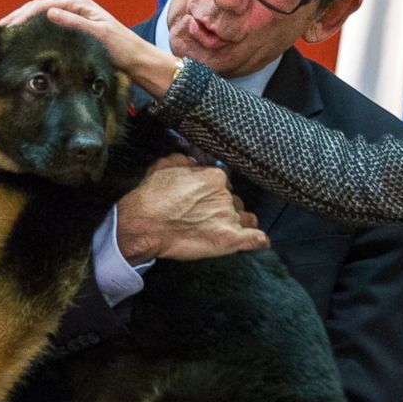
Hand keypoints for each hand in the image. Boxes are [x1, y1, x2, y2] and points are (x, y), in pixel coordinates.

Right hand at [0, 0, 177, 96]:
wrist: (137, 60)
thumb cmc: (122, 48)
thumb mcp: (99, 35)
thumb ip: (75, 23)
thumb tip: (49, 12)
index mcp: (78, 2)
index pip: (42, 5)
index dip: (22, 16)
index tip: (7, 28)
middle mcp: (73, 5)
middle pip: (37, 8)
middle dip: (17, 18)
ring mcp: (72, 16)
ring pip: (40, 17)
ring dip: (23, 24)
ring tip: (4, 36)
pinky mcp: (72, 28)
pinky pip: (47, 26)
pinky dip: (33, 31)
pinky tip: (23, 40)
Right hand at [116, 154, 267, 262]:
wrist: (143, 225)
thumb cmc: (150, 197)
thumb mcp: (164, 165)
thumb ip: (186, 161)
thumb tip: (197, 162)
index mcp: (215, 176)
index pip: (225, 182)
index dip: (215, 192)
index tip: (205, 199)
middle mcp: (226, 194)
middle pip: (235, 200)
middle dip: (225, 207)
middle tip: (206, 216)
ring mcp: (230, 217)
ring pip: (245, 217)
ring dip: (237, 222)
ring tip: (220, 229)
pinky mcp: (231, 239)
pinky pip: (256, 238)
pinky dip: (258, 240)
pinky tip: (259, 241)